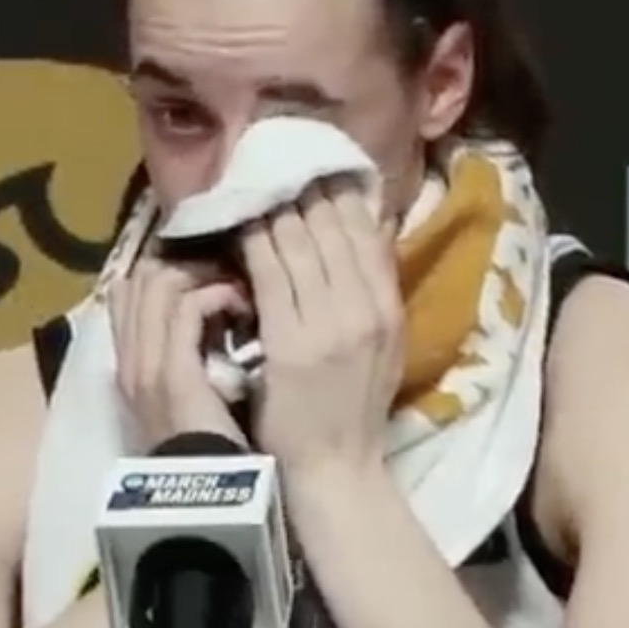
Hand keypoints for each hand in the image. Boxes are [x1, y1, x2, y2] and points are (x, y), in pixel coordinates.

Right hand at [109, 251, 250, 450]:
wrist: (206, 498)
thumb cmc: (213, 447)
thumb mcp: (196, 392)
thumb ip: (196, 354)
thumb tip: (220, 311)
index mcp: (131, 364)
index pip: (131, 291)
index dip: (169, 270)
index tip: (211, 272)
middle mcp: (128, 359)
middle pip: (141, 277)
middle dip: (188, 263)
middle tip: (228, 269)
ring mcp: (144, 364)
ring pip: (159, 282)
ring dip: (204, 273)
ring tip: (237, 286)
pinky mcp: (171, 372)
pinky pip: (186, 306)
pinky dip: (216, 294)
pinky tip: (241, 305)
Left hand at [241, 179, 402, 478]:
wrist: (337, 469)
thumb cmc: (351, 407)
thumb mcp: (380, 342)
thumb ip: (371, 288)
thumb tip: (359, 227)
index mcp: (389, 307)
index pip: (365, 231)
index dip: (338, 191)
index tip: (314, 163)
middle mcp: (366, 308)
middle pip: (332, 227)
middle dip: (303, 188)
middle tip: (275, 158)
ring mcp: (330, 324)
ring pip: (299, 243)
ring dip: (274, 207)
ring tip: (254, 179)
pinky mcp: (292, 342)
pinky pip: (269, 275)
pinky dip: (253, 242)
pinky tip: (239, 223)